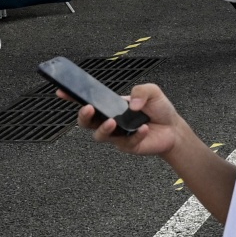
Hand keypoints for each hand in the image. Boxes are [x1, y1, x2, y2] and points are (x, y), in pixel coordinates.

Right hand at [70, 82, 185, 157]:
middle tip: (88, 109)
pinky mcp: (127, 145)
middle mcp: (110, 120)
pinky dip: (135, 135)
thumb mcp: (152, 92)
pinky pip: (127, 142)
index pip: (89, 100)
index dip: (73, 97)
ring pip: (100, 136)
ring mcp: (117, 135)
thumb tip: (132, 104)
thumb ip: (142, 90)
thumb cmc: (159, 110)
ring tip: (112, 122)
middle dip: (83, 116)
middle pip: (86, 122)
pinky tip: (144, 129)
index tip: (61, 92)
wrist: (174, 129)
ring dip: (103, 129)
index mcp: (111, 106)